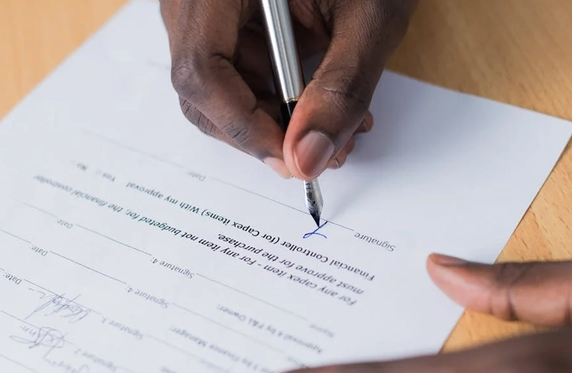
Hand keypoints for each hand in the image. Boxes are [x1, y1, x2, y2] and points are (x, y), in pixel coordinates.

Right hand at [159, 0, 415, 178]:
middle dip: (260, 131)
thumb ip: (342, 89)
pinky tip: (319, 106)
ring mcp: (207, 9)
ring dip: (274, 122)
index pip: (201, 68)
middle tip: (317, 152)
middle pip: (202, 86)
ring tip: (334, 129)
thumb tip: (307, 159)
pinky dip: (276, 102)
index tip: (292, 157)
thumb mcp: (370, 18)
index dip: (244, 126)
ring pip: (218, 90)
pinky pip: (236, 76)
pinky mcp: (226, 23)